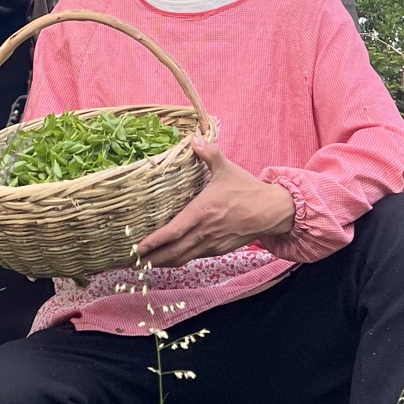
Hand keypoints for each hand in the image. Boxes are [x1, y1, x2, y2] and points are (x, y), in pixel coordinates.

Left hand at [135, 136, 295, 267]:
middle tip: (132, 263)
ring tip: (146, 264)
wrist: (272, 211)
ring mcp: (212, 243)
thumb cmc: (247, 190)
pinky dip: (180, 259)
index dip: (154, 242)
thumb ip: (209, 153)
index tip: (137, 248)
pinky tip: (170, 258)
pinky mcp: (219, 250)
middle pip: (173, 252)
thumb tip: (193, 138)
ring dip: (164, 263)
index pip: (173, 231)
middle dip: (152, 259)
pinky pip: (195, 257)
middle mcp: (204, 231)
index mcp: (202, 211)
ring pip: (183, 257)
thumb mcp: (227, 169)